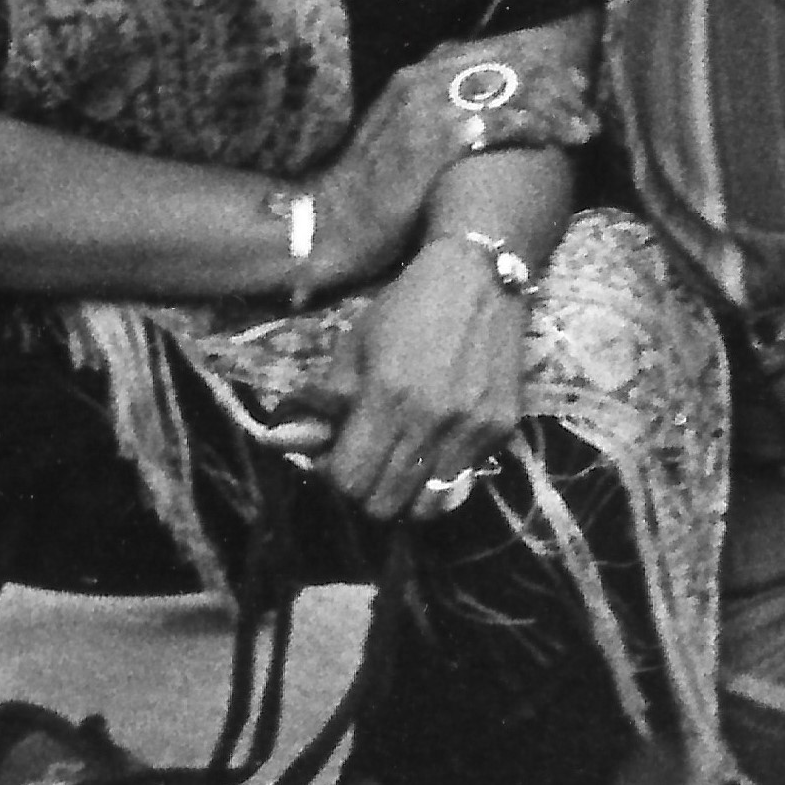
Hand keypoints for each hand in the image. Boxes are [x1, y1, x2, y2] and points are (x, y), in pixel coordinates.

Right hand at [303, 32, 599, 282]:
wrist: (328, 222)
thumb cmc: (370, 188)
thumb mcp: (402, 135)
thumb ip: (439, 114)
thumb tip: (485, 114)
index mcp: (416, 75)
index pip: (494, 52)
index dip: (540, 66)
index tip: (573, 85)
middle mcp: (423, 81)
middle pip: (511, 65)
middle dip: (559, 85)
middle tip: (588, 110)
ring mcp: (429, 108)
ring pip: (513, 90)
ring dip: (558, 109)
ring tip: (585, 132)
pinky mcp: (436, 142)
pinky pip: (501, 123)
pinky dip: (536, 129)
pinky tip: (557, 143)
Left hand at [316, 236, 531, 516]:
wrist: (481, 277)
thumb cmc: (407, 306)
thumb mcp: (353, 345)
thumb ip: (324, 402)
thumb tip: (284, 443)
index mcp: (386, 397)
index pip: (348, 480)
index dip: (335, 474)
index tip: (338, 454)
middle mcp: (431, 421)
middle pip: (383, 504)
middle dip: (366, 489)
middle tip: (368, 460)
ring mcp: (471, 429)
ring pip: (427, 508)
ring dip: (406, 495)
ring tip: (402, 465)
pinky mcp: (501, 428)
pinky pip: (464, 483)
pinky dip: (443, 478)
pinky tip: (436, 447)